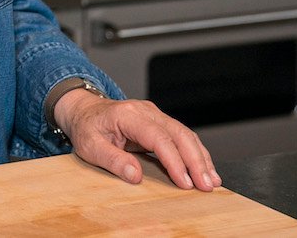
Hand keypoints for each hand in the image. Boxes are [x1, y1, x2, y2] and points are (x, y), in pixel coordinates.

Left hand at [53, 90, 220, 191]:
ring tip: (212, 181)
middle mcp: (145, 111)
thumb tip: (136, 176)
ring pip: (185, 134)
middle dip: (195, 161)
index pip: (157, 137)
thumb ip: (112, 159)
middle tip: (206, 185)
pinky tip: (205, 169)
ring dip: (200, 158)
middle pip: (178, 133)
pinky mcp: (159, 122)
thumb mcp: (89, 146)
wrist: (84, 110)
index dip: (174, 160)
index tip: (185, 182)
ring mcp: (154, 114)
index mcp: (128, 114)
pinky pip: (182, 136)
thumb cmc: (87, 128)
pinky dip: (196, 153)